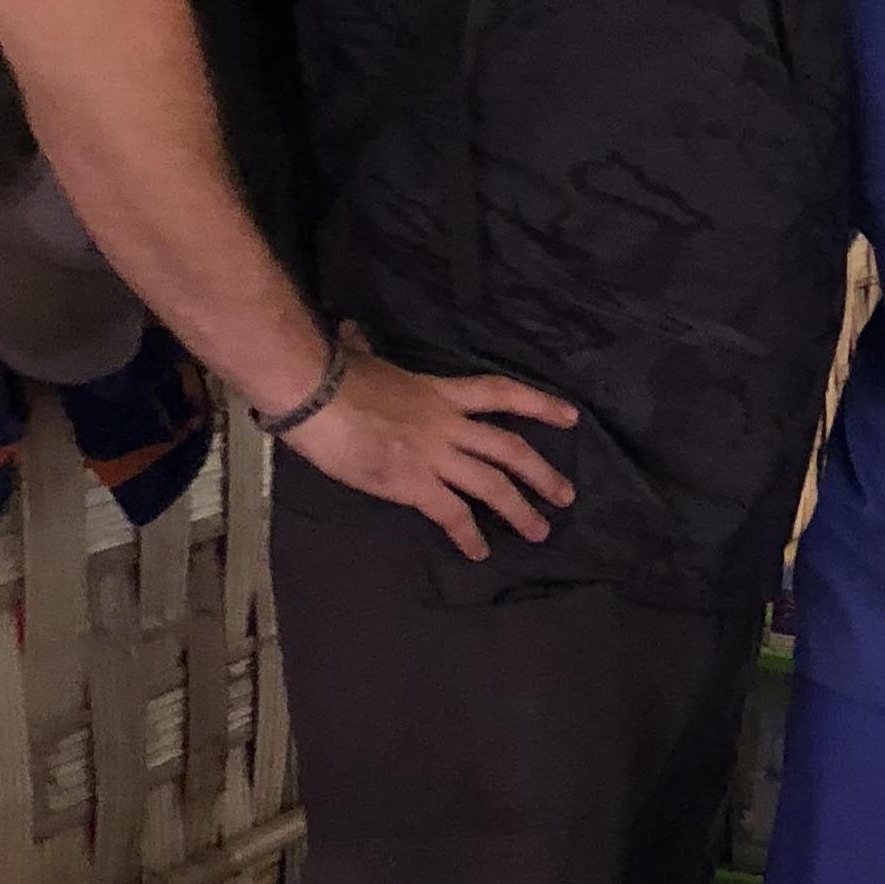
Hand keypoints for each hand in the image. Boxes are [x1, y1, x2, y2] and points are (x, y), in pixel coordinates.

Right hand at [287, 329, 581, 560]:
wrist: (313, 391)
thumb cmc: (331, 373)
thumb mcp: (361, 357)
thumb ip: (365, 350)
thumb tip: (352, 332)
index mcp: (438, 392)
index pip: (500, 392)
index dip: (538, 404)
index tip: (572, 416)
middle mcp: (446, 424)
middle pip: (509, 448)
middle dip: (542, 473)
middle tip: (566, 495)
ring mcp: (433, 454)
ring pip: (492, 484)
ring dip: (520, 510)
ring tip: (540, 532)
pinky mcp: (413, 483)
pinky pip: (451, 513)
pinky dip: (468, 534)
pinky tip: (479, 551)